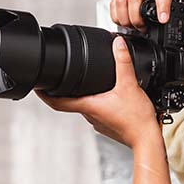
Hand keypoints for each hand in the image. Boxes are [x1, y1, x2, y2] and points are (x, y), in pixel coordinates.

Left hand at [36, 36, 159, 148]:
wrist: (147, 139)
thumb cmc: (137, 119)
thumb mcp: (130, 85)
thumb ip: (123, 62)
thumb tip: (117, 44)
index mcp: (89, 106)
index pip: (58, 101)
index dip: (44, 94)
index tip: (37, 87)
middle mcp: (90, 115)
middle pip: (69, 102)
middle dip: (62, 90)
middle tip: (55, 80)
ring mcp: (97, 121)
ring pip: (83, 106)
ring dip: (80, 96)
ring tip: (80, 83)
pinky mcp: (106, 124)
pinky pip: (95, 111)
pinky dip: (94, 102)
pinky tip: (103, 96)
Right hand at [110, 0, 183, 35]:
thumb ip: (183, 13)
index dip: (163, 7)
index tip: (163, 19)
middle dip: (137, 18)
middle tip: (143, 29)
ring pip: (121, 2)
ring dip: (125, 19)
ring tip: (133, 27)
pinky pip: (114, 5)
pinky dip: (117, 16)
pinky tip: (124, 22)